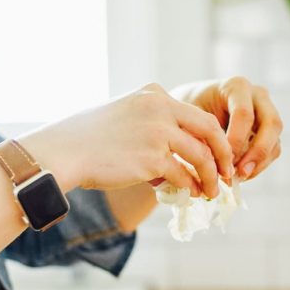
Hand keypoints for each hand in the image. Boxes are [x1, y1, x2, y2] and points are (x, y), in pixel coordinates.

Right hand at [23, 83, 233, 197]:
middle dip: (223, 153)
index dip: (210, 136)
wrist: (62, 152)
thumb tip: (173, 152)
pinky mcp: (151, 158)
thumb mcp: (122, 115)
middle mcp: (159, 107)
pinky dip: (192, 186)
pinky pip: (184, 175)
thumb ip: (150, 123)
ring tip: (212, 191)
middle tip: (228, 172)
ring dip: (211, 176)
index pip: (194, 113)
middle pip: (209, 129)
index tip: (216, 153)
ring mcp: (157, 132)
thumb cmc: (86, 138)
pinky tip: (192, 194)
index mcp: (153, 94)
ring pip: (200, 155)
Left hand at [171, 76, 281, 179]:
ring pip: (275, 140)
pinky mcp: (269, 131)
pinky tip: (240, 176)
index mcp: (236, 87)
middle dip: (257, 152)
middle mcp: (258, 96)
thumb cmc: (189, 111)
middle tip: (239, 173)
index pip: (244, 114)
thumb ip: (201, 135)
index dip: (236, 140)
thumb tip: (212, 165)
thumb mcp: (190, 118)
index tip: (222, 162)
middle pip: (272, 124)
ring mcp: (267, 113)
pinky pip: (272, 151)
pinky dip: (259, 166)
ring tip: (237, 178)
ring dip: (258, 163)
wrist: (193, 110)